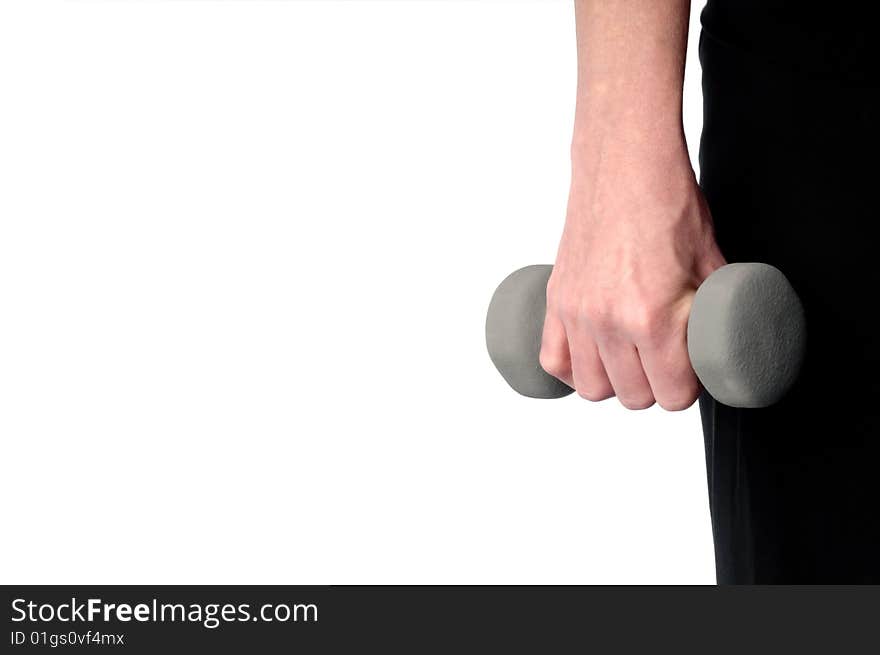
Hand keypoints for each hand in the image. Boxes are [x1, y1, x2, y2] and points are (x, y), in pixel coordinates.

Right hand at [539, 135, 725, 409]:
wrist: (625, 167)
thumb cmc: (668, 205)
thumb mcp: (710, 263)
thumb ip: (712, 311)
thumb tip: (720, 340)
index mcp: (651, 319)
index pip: (671, 394)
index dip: (688, 389)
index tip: (691, 373)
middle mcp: (608, 323)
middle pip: (632, 397)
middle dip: (655, 388)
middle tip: (667, 364)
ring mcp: (577, 314)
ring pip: (592, 388)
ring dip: (615, 383)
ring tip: (631, 361)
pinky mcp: (557, 301)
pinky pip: (553, 361)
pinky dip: (572, 370)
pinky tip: (593, 358)